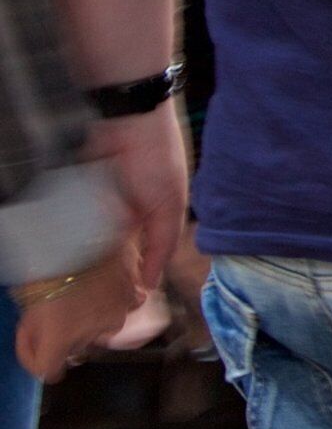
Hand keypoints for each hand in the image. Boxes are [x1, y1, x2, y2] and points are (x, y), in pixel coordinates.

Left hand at [16, 249, 144, 379]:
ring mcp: (117, 315)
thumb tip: (38, 339)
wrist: (79, 234)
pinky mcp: (133, 297)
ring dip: (90, 322)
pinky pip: (126, 309)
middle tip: (54, 313)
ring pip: (101, 332)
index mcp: (61, 337)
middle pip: (75, 350)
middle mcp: (93, 334)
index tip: (31, 344)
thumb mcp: (26, 303)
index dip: (34, 360)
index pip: (48, 372)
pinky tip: (105, 291)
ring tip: (82, 299)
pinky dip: (115, 304)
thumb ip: (32, 330)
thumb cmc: (44, 266)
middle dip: (64, 337)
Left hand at [85, 109, 189, 295]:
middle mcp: (121, 215)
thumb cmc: (158, 160)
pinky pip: (68, 227)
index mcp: (148, 217)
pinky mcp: (73, 200)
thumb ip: (163, 245)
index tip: (126, 305)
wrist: (126, 123)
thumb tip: (151, 286)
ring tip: (78, 288)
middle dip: (108, 277)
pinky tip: (64, 258)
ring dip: (85, 262)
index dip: (134, 278)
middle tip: (99, 304)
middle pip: (111, 254)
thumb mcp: (170, 207)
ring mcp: (96, 208)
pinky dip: (67, 241)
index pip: (140, 256)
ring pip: (88, 244)